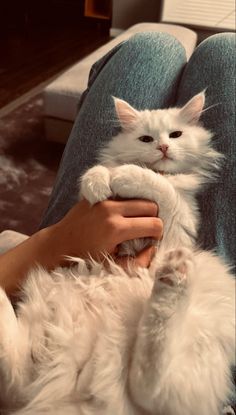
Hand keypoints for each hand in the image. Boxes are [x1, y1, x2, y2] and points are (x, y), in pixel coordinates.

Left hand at [0, 199, 162, 294]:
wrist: (58, 245)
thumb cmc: (85, 259)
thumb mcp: (113, 267)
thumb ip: (139, 261)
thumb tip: (154, 248)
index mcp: (116, 229)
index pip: (154, 224)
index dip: (157, 234)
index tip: (149, 241)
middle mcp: (111, 210)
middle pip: (150, 205)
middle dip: (152, 218)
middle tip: (142, 231)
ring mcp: (103, 200)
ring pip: (138, 197)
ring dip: (140, 210)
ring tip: (132, 223)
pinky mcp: (98, 195)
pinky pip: (123, 194)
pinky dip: (127, 203)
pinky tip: (122, 215)